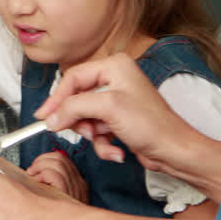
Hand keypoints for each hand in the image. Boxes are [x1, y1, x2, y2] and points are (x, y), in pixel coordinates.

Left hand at [26, 150, 87, 203]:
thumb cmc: (56, 214)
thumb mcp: (57, 197)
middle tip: (31, 170)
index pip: (63, 159)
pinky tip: (37, 181)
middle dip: (41, 160)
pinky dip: (43, 174)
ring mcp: (76, 189)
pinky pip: (55, 175)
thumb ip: (51, 183)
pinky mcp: (68, 194)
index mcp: (78, 182)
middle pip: (60, 158)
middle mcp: (79, 184)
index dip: (46, 158)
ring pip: (58, 163)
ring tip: (32, 175)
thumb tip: (33, 170)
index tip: (35, 166)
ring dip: (39, 166)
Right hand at [35, 53, 195, 170]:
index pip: (73, 78)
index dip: (57, 98)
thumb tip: (51, 118)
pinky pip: (96, 129)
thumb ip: (73, 108)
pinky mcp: (118, 120)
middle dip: (79, 120)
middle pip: (77, 98)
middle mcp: (115, 80)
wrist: (176, 152)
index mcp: (114, 66)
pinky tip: (116, 150)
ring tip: (105, 140)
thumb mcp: (108, 109)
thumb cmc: (153, 126)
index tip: (44, 116)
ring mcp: (116, 101)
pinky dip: (102, 143)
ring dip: (91, 134)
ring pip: (84, 117)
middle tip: (81, 131)